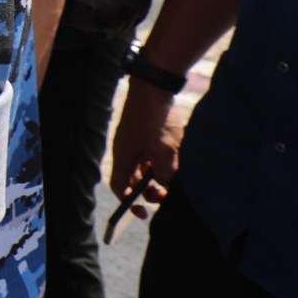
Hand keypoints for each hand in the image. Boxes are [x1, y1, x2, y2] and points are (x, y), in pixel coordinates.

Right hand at [107, 79, 187, 214]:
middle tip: (167, 194)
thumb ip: (164, 174)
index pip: (120, 187)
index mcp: (124, 156)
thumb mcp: (163, 151)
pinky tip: (177, 157)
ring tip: (175, 174)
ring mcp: (137, 141)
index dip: (129, 203)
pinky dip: (163, 161)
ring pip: (146, 167)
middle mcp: (127, 151)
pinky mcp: (147, 133)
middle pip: (134, 179)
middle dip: (149, 190)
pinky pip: (153, 154)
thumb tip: (166, 185)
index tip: (144, 212)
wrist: (155, 86)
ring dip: (159, 175)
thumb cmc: (155, 119)